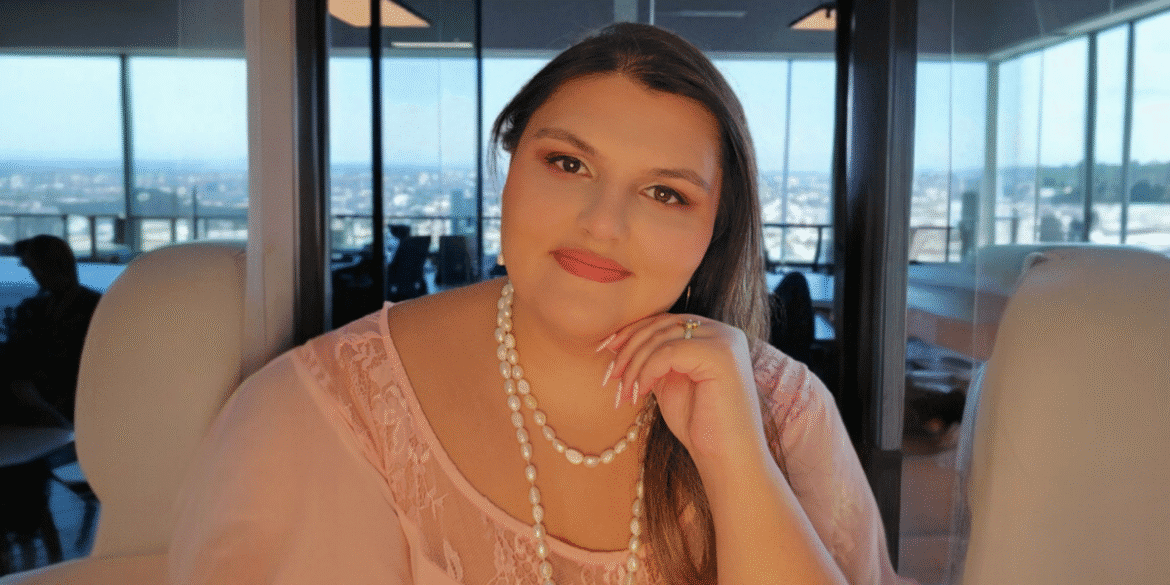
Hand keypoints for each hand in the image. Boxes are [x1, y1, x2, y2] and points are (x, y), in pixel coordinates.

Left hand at [603, 314, 768, 467]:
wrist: (727, 459)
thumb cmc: (698, 425)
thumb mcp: (669, 382)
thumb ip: (654, 359)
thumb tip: (617, 341)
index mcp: (712, 335)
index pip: (665, 321)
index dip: (632, 332)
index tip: (605, 349)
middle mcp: (722, 332)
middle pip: (661, 325)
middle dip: (628, 348)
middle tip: (610, 375)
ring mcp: (724, 342)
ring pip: (662, 338)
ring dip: (634, 364)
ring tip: (624, 392)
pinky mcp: (720, 356)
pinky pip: (668, 353)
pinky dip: (647, 371)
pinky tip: (641, 392)